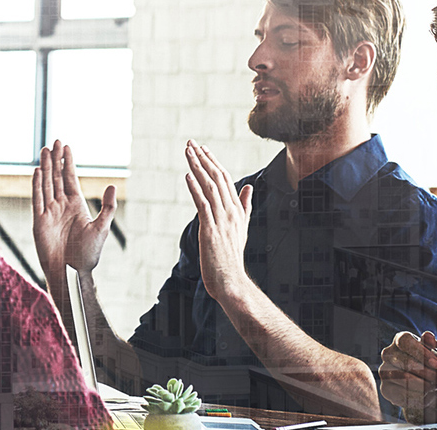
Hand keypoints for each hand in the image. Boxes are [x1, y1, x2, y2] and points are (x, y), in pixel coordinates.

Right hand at [32, 140, 116, 273]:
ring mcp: (49, 212)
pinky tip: (37, 172)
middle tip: (55, 142)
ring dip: (45, 168)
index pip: (70, 178)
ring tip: (44, 150)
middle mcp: (62, 206)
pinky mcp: (39, 221)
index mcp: (76, 205)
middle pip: (56, 177)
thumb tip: (111, 185)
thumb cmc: (88, 255)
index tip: (66, 147)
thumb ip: (107, 207)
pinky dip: (37, 185)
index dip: (68, 162)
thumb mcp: (101, 229)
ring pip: (46, 184)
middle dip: (55, 160)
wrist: (71, 272)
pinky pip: (37, 199)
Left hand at [183, 140, 251, 296]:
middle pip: (217, 178)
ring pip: (209, 187)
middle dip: (203, 158)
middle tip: (190, 142)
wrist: (231, 280)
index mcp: (237, 210)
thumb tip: (249, 187)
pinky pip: (202, 205)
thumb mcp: (241, 227)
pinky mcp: (210, 230)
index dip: (213, 161)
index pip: (225, 179)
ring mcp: (221, 220)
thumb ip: (245, 206)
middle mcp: (231, 211)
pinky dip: (195, 189)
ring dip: (197, 167)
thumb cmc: (232, 257)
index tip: (202, 148)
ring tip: (187, 152)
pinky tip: (187, 176)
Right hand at [379, 331, 436, 412]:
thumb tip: (427, 335)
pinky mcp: (385, 389)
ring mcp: (384, 371)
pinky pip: (402, 393)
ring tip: (435, 386)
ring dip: (424, 385)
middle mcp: (388, 354)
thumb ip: (434, 346)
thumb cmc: (433, 368)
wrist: (431, 388)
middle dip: (427, 373)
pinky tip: (425, 394)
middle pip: (405, 362)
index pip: (404, 341)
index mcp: (401, 340)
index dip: (420, 352)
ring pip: (404, 378)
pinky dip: (418, 395)